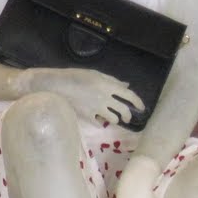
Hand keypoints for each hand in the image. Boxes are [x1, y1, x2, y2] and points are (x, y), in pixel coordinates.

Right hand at [23, 67, 142, 126]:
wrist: (56, 85)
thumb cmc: (75, 76)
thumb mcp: (95, 74)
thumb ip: (112, 81)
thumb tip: (126, 86)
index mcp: (108, 86)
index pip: (130, 96)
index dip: (138, 102)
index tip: (141, 108)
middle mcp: (105, 98)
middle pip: (123, 110)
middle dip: (127, 115)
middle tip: (126, 117)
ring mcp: (96, 108)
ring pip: (113, 119)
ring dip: (115, 119)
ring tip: (112, 118)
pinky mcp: (86, 116)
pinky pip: (99, 123)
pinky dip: (100, 122)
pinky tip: (98, 120)